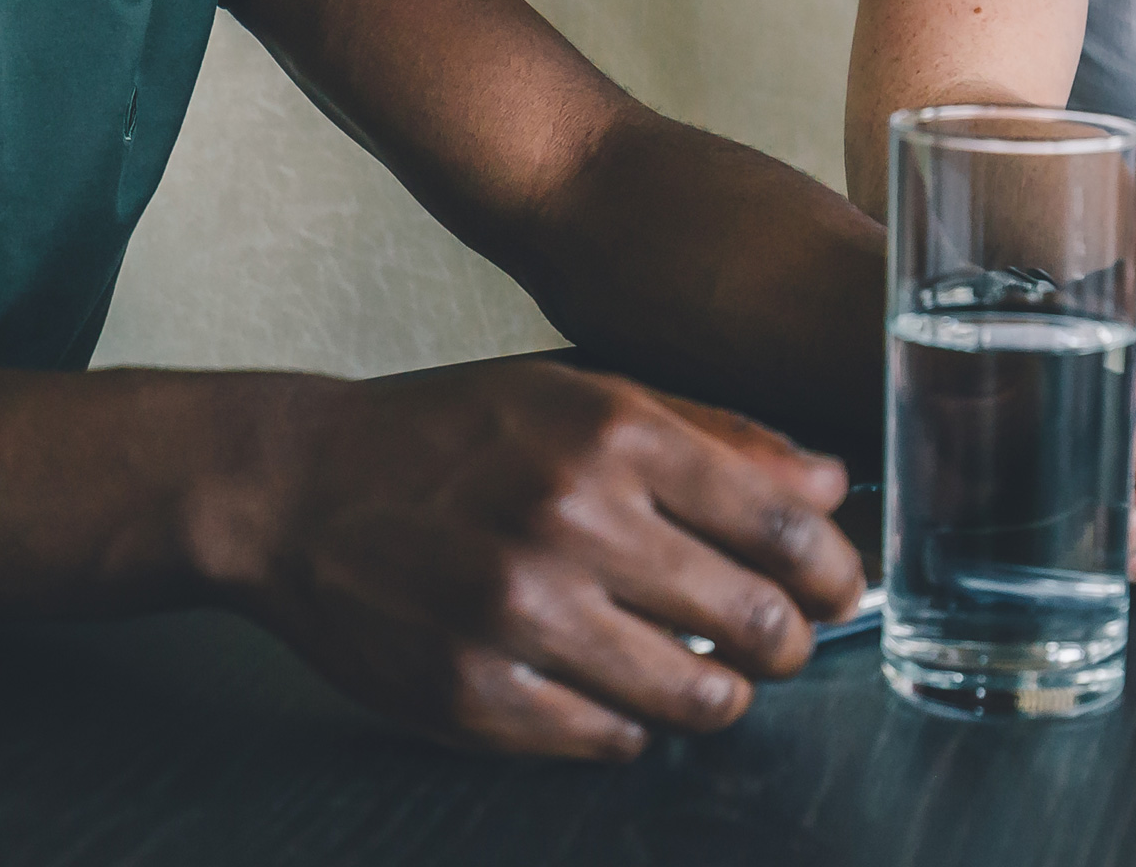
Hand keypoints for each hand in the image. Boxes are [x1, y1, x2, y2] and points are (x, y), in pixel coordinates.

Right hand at [219, 363, 860, 759]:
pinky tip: (612, 687)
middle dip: (788, 641)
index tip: (839, 586)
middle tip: (778, 640)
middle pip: (756, 620)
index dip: (835, 568)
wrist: (296, 489)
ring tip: (706, 676)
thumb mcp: (580, 395)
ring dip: (720, 695)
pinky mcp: (476, 697)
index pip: (785, 524)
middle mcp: (571, 522)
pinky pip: (611, 740)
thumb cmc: (451, 434)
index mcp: (610, 433)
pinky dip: (630, 724)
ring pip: (695, 700)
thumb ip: (713, 435)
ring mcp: (521, 618)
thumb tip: (829, 486)